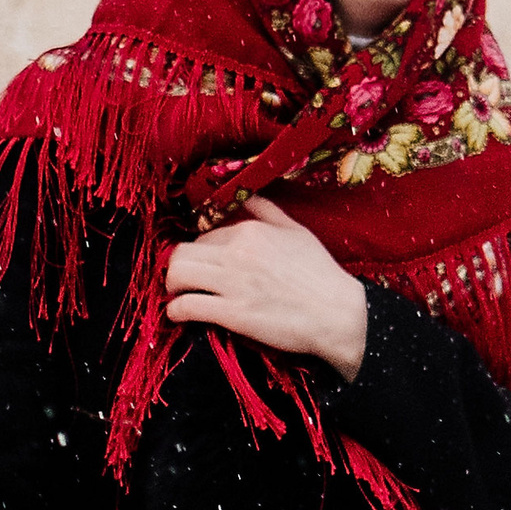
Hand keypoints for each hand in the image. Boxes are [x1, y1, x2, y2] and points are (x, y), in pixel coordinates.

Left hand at [164, 195, 367, 378]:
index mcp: (250, 230)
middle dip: (178, 267)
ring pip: (177, 275)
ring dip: (171, 286)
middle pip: (182, 252)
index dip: (200, 251)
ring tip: (179, 295)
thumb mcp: (297, 231)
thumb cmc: (322, 274)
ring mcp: (233, 283)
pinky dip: (176, 311)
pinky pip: (187, 306)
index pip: (205, 234)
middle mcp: (237, 252)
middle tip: (183, 281)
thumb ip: (266, 210)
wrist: (339, 314)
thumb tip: (246, 195)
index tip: (204, 266)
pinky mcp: (233, 313)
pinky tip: (179, 315)